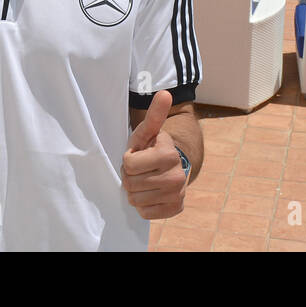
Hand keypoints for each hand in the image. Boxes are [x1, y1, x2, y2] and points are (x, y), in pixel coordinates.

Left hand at [121, 90, 186, 219]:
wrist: (172, 168)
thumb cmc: (153, 148)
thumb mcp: (149, 131)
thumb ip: (154, 115)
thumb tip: (164, 94)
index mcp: (169, 155)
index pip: (128, 164)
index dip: (129, 159)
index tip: (139, 155)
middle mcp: (176, 177)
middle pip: (130, 184)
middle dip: (130, 176)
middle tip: (141, 169)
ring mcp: (177, 195)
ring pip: (136, 199)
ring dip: (135, 191)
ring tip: (145, 180)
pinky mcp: (175, 209)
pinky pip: (144, 213)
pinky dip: (144, 205)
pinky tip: (151, 193)